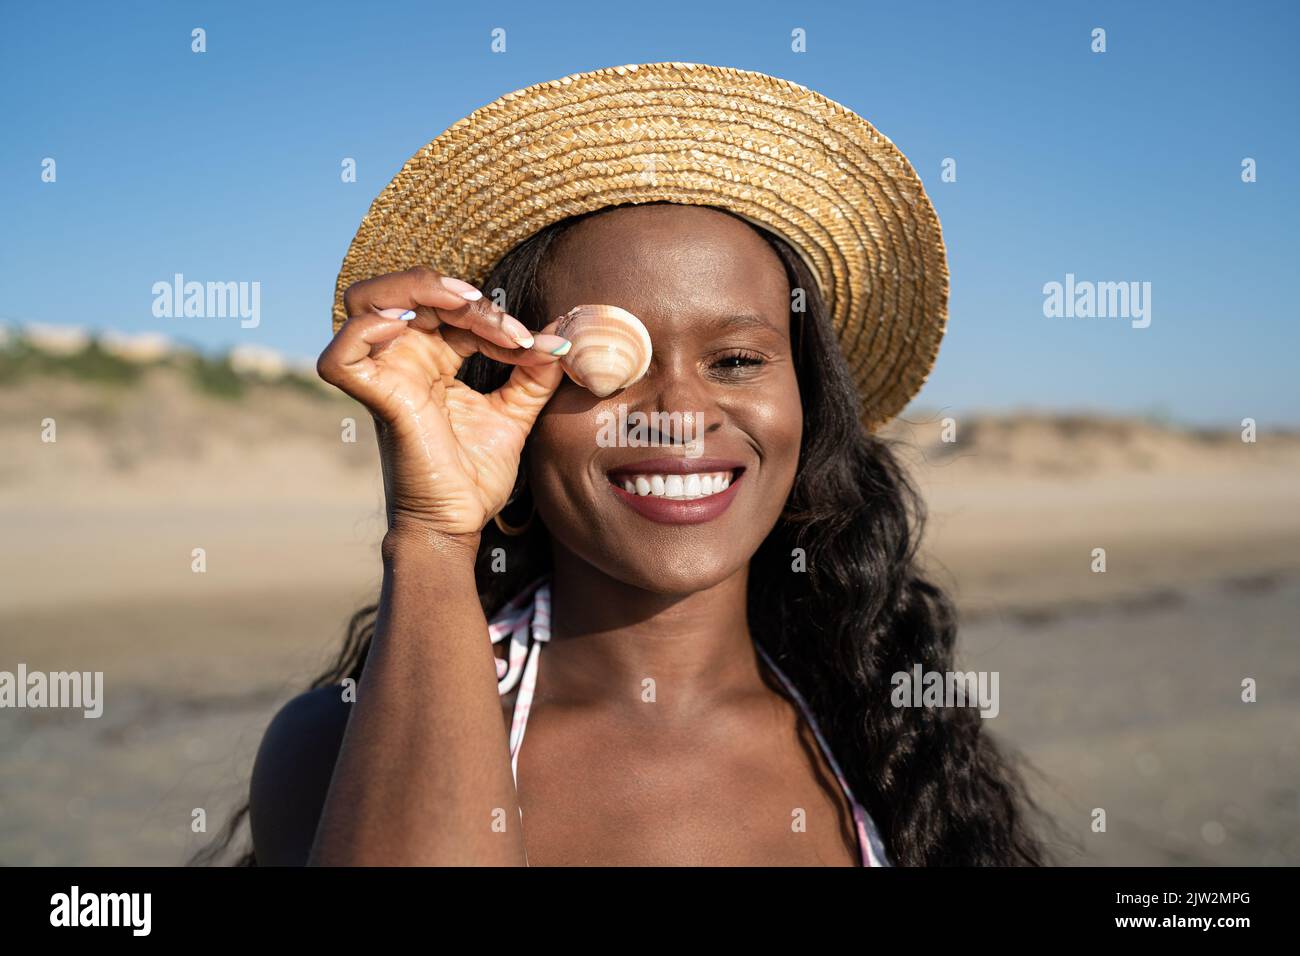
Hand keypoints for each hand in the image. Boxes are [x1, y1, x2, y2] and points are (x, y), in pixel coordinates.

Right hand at [317, 267, 569, 536]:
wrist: (459, 522)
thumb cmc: (476, 475)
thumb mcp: (515, 413)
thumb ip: (534, 376)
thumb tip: (561, 341)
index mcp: (432, 359)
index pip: (452, 311)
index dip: (492, 315)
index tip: (535, 344)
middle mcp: (403, 361)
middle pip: (402, 291)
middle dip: (448, 289)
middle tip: (490, 312)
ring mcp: (385, 378)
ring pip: (365, 302)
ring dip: (414, 291)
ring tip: (461, 305)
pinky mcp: (375, 401)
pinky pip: (341, 356)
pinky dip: (364, 331)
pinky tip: (408, 327)